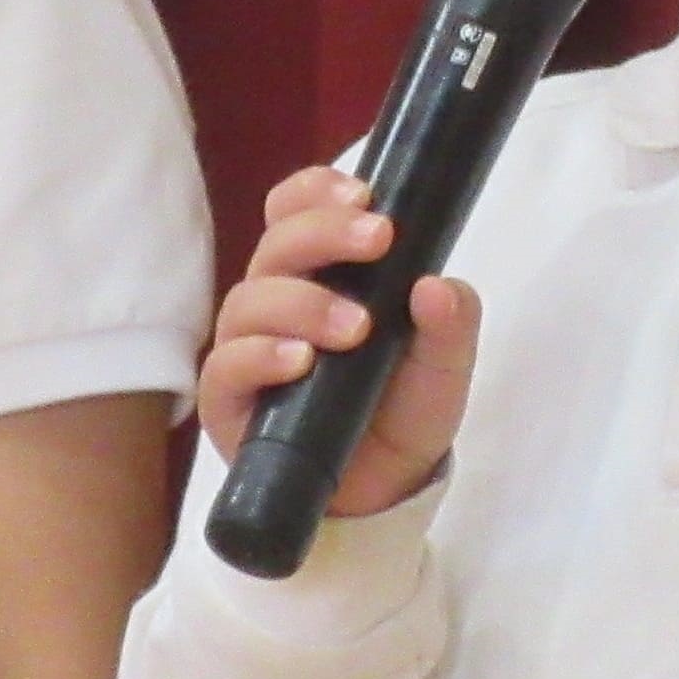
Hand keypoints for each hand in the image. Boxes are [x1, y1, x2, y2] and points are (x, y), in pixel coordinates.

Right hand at [192, 164, 477, 518]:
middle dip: (325, 233)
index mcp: (318, 274)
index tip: (366, 194)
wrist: (383, 488)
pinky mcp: (229, 402)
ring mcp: (247, 349)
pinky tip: (300, 362)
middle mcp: (276, 302)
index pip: (295, 210)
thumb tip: (437, 285)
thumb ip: (451, 324)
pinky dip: (261, 357)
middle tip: (379, 240)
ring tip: (355, 328)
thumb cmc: (402, 409)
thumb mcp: (443, 366)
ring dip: (303, 303)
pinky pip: (226, 366)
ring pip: (249, 300)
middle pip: (277, 244)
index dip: (318, 190)